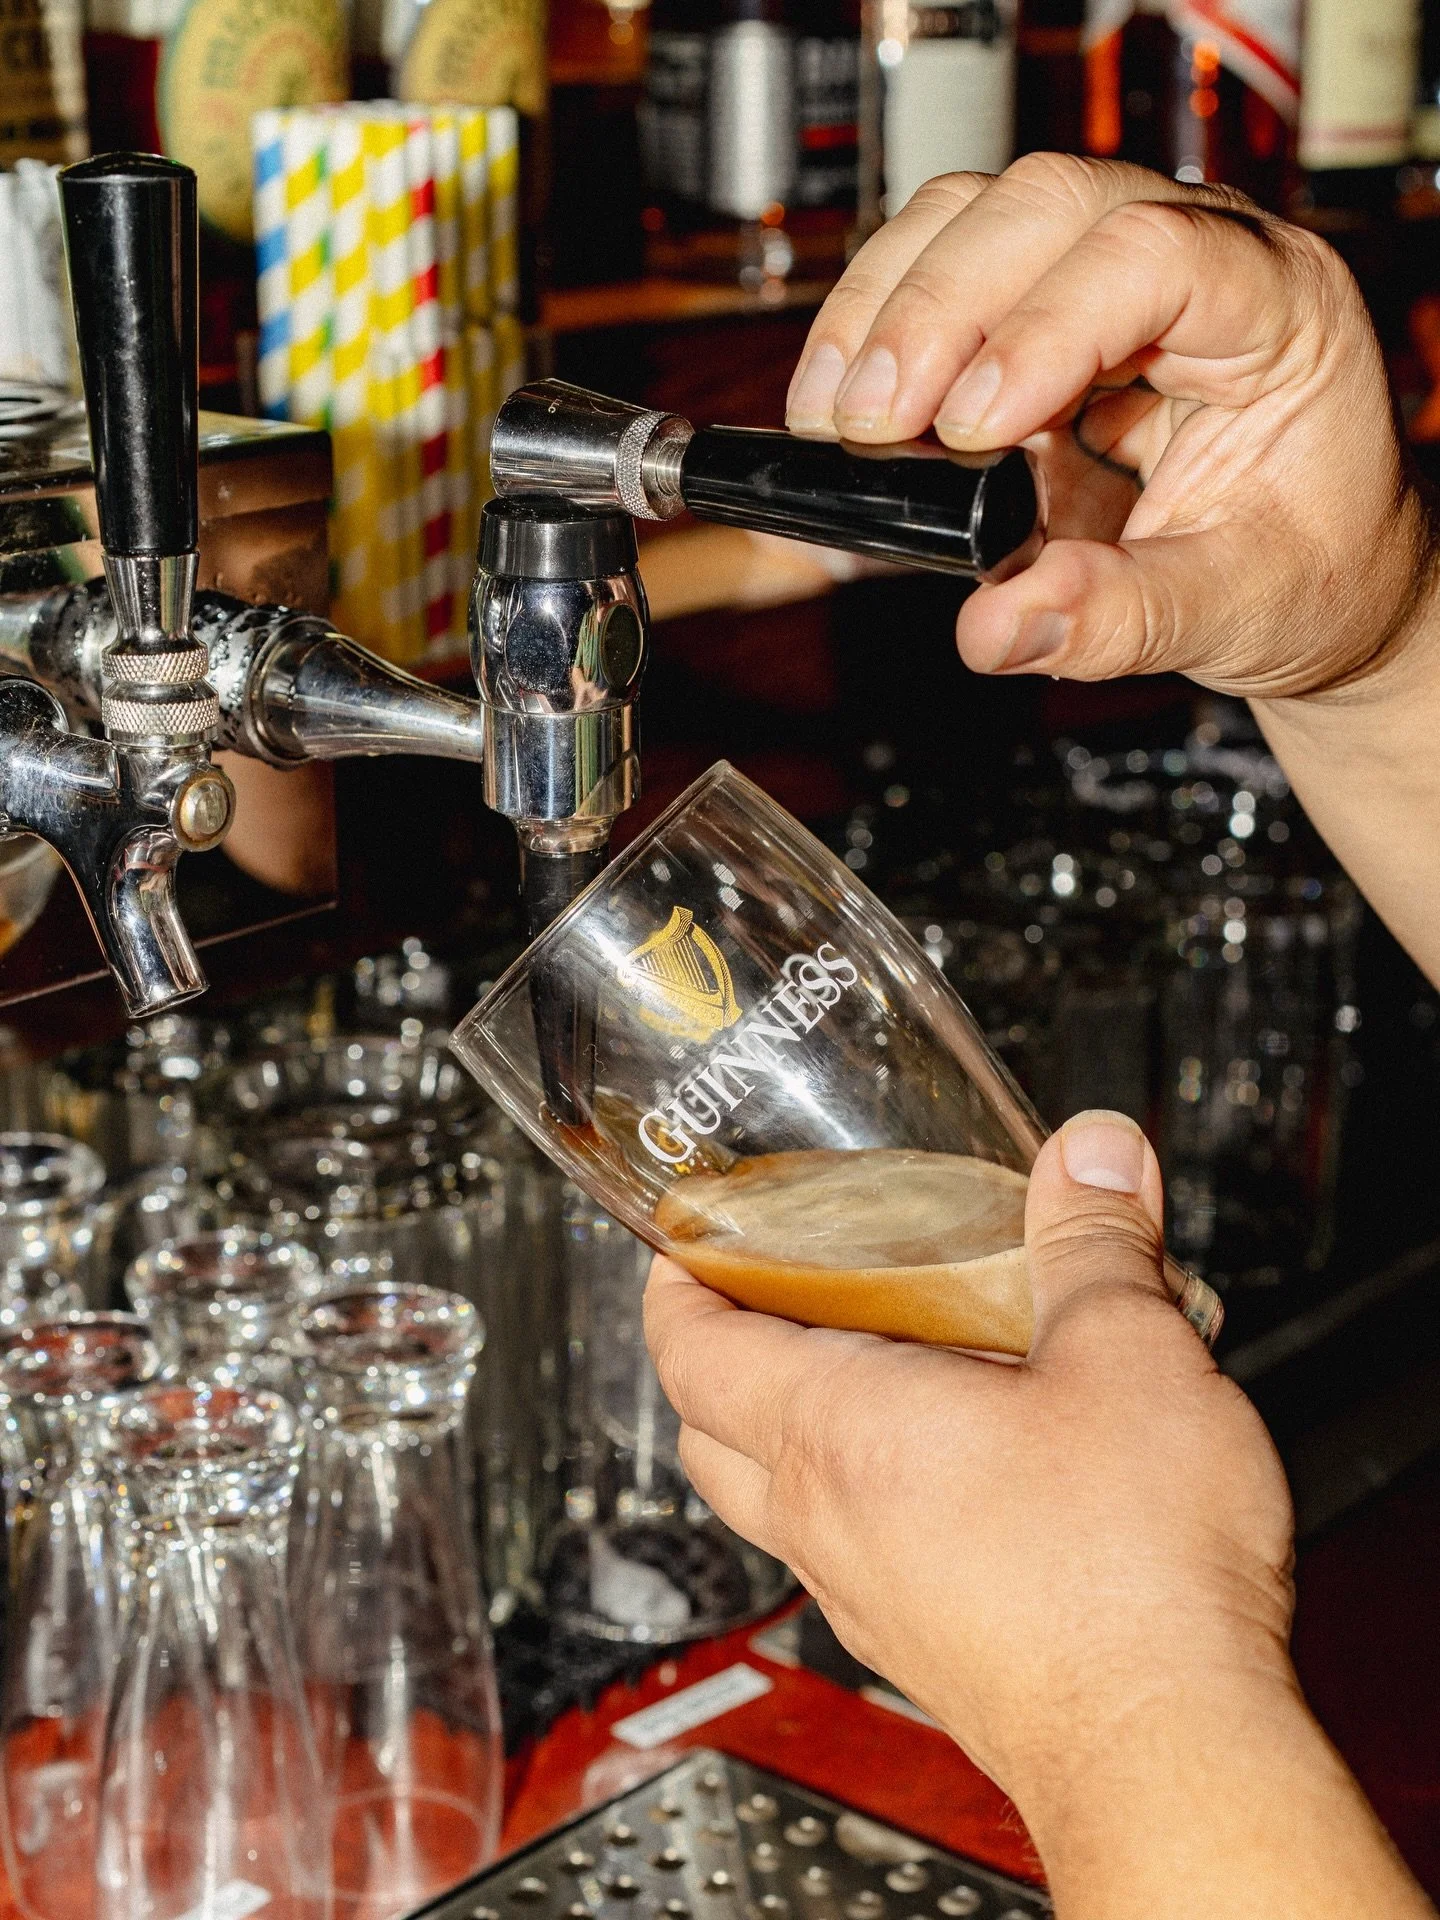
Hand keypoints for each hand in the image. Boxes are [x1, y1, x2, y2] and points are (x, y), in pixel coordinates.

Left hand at [645, 1114, 1436, 1915]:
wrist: (1169, 1751)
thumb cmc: (1127, 1578)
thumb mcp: (1128, 1353)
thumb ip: (1096, 1239)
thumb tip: (1091, 1155)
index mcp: (835, 1432)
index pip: (688, 1347)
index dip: (671, 1283)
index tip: (682, 1244)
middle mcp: (824, 1521)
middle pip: (705, 1428)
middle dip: (713, 1353)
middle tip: (762, 1296)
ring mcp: (864, 1597)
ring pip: (771, 1500)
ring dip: (783, 1432)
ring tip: (864, 1373)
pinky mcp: (918, 1650)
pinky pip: (844, 1556)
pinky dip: (854, 1502)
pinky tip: (945, 1481)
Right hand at [784, 157, 1438, 701]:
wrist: (1310, 573)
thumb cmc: (1302, 570)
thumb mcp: (1230, 610)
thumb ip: (1116, 618)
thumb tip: (997, 625)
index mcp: (1278, 307)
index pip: (1153, 254)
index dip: (1046, 327)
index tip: (972, 428)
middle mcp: (1199, 251)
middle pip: (1046, 206)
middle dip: (939, 307)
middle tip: (872, 423)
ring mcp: (1111, 264)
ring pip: (978, 215)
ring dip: (885, 305)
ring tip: (835, 417)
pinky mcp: (1041, 301)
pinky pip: (942, 264)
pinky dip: (875, 324)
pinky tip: (838, 404)